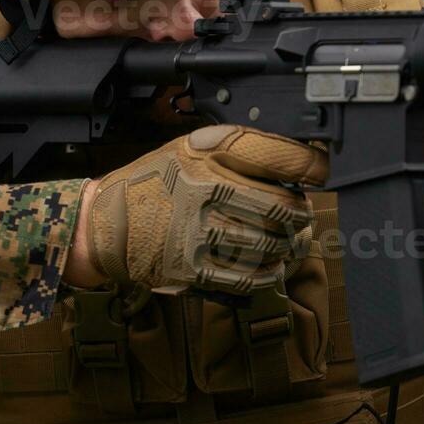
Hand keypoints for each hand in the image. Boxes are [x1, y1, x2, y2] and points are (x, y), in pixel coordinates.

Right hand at [76, 124, 325, 294]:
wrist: (104, 226)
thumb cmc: (153, 183)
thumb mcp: (187, 147)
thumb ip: (234, 147)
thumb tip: (292, 156)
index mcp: (206, 157)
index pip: (278, 157)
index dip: (310, 166)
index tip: (319, 172)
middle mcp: (205, 193)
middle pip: (283, 207)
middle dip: (300, 213)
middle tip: (300, 213)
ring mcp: (200, 235)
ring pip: (272, 244)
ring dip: (291, 245)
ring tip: (291, 240)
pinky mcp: (195, 270)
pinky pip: (250, 276)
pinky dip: (271, 273)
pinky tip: (273, 265)